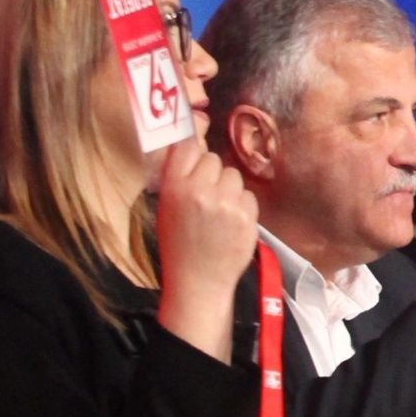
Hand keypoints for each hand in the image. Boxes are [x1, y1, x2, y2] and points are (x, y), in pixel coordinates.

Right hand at [154, 137, 258, 361]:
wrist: (199, 280)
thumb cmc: (179, 244)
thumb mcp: (167, 207)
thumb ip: (180, 175)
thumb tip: (196, 136)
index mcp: (175, 188)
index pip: (189, 146)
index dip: (195, 145)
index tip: (197, 145)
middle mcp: (201, 191)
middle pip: (213, 159)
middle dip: (211, 173)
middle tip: (205, 195)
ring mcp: (227, 203)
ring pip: (234, 175)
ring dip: (228, 188)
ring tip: (218, 211)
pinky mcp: (247, 215)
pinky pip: (248, 194)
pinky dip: (242, 204)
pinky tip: (230, 221)